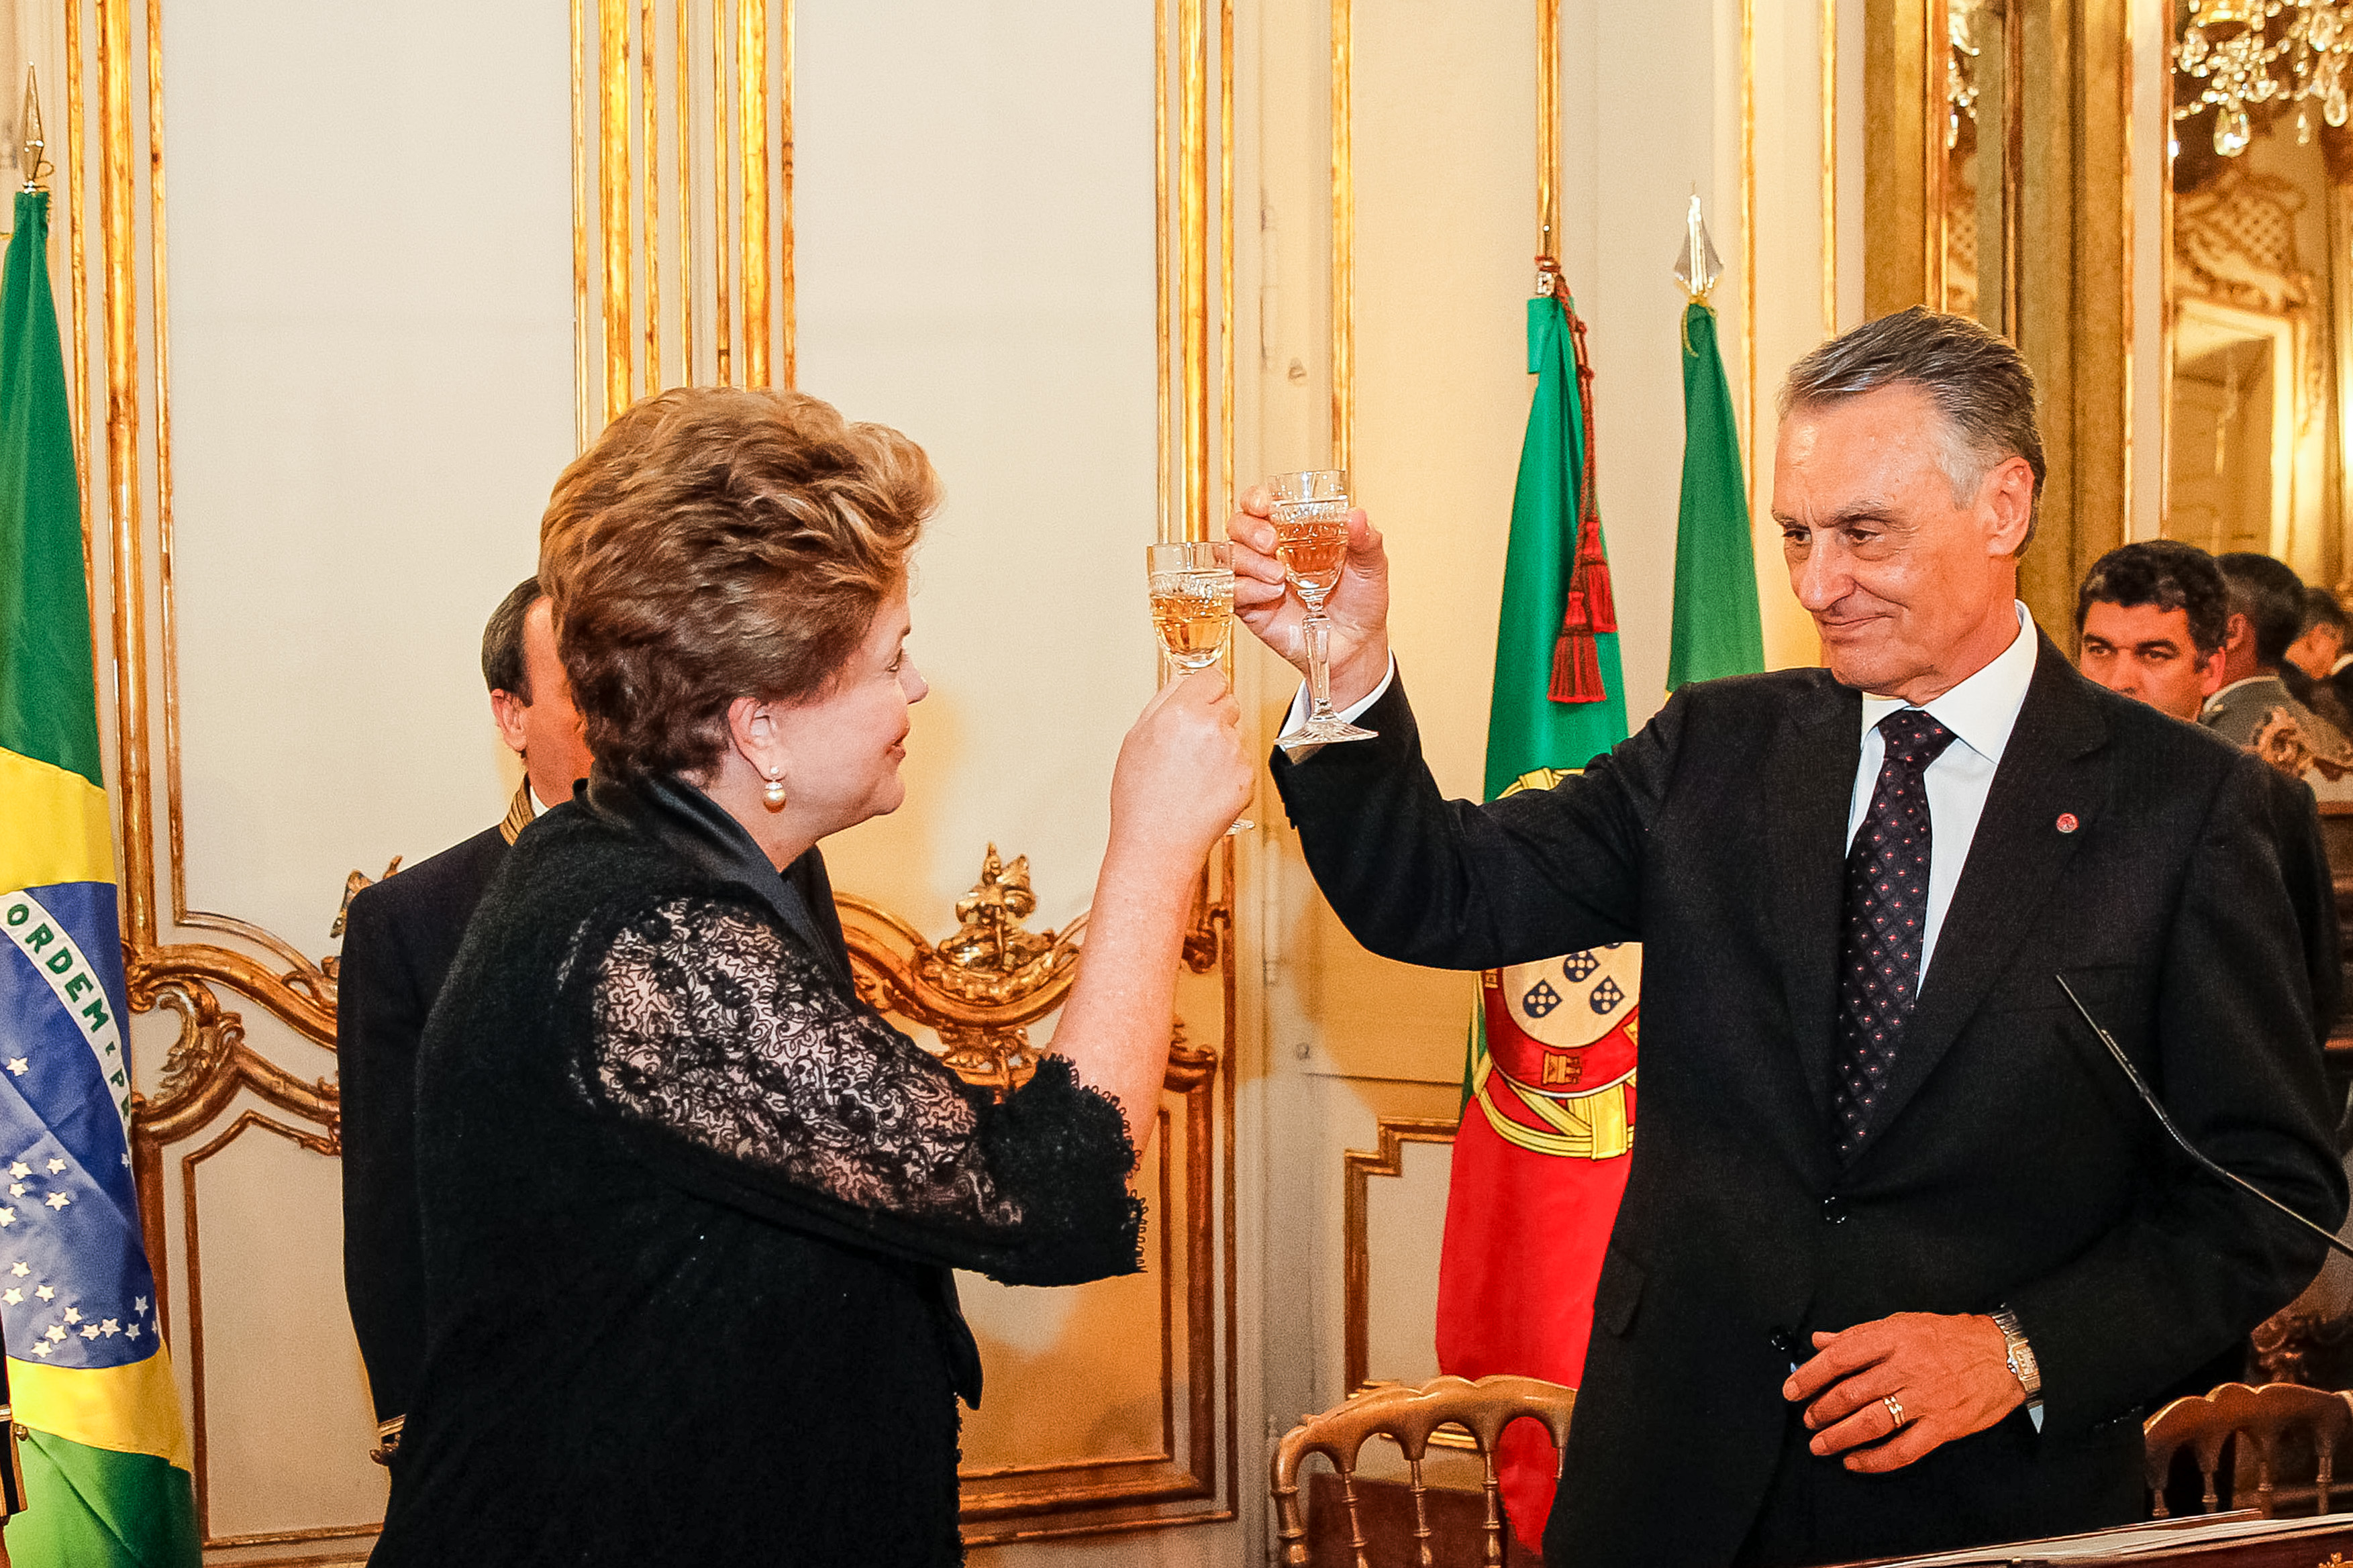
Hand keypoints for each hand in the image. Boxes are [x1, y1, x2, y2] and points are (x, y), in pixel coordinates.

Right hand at [1107, 670, 1253, 868]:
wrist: (1158, 843)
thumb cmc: (1141, 798)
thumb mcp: (1136, 738)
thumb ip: (1163, 701)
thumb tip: (1182, 683)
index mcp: (1182, 712)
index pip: (1213, 677)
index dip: (1204, 690)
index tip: (1200, 701)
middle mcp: (1212, 728)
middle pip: (1229, 702)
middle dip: (1214, 716)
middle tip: (1190, 744)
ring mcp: (1234, 754)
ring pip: (1236, 734)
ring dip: (1221, 746)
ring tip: (1192, 774)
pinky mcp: (1247, 778)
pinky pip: (1242, 763)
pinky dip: (1229, 773)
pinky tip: (1205, 789)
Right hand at [1226, 486, 1392, 710]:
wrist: (1356, 646)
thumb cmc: (1361, 601)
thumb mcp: (1371, 566)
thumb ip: (1365, 539)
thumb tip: (1356, 516)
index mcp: (1295, 531)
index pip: (1262, 504)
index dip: (1256, 499)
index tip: (1265, 505)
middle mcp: (1271, 551)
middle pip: (1238, 525)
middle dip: (1249, 530)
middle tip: (1271, 543)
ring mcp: (1257, 578)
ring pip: (1229, 556)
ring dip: (1249, 561)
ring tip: (1279, 577)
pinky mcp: (1250, 607)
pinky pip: (1231, 591)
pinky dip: (1246, 589)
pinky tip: (1272, 595)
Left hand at [1782, 1312, 2024, 1472]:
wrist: (2005, 1355)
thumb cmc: (1952, 1337)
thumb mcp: (1903, 1323)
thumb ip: (1859, 1334)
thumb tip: (1821, 1341)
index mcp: (1893, 1338)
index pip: (1840, 1357)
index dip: (1810, 1375)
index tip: (1791, 1389)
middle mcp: (1907, 1368)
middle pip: (1851, 1393)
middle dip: (1822, 1410)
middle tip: (1807, 1419)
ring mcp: (1926, 1399)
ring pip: (1871, 1422)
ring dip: (1840, 1437)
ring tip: (1821, 1445)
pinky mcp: (1944, 1426)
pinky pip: (1903, 1449)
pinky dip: (1875, 1460)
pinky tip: (1855, 1462)